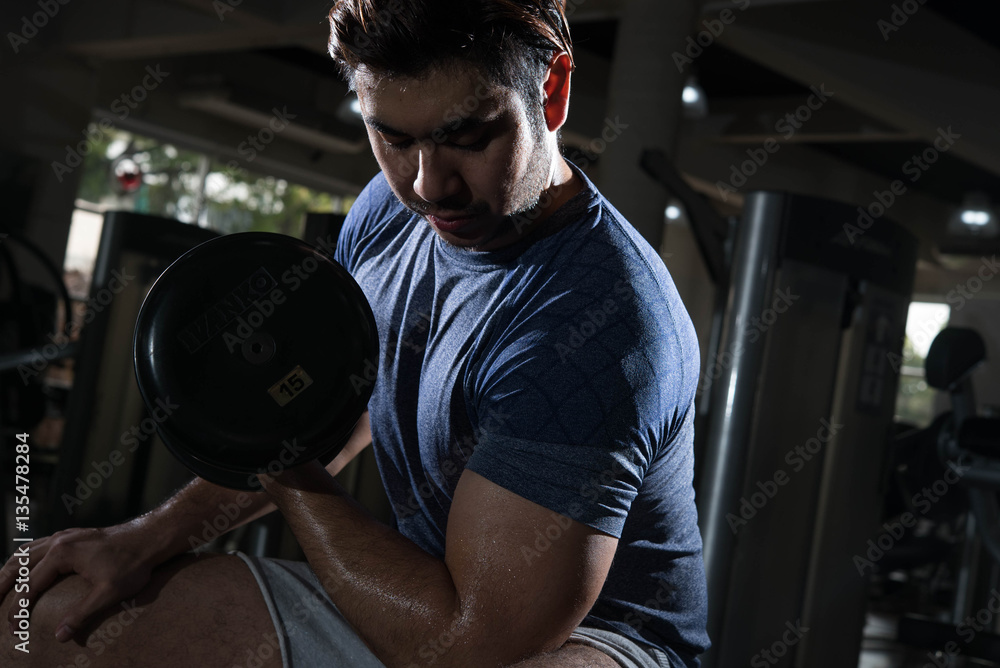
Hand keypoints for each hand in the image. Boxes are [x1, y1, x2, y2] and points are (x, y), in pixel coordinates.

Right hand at [0, 522, 158, 641]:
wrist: (151, 537)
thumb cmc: (133, 563)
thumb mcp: (109, 592)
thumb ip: (82, 613)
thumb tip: (60, 635)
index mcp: (61, 554)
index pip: (29, 586)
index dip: (17, 610)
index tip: (13, 629)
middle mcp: (57, 541)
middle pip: (17, 564)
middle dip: (0, 585)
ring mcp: (65, 536)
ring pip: (25, 552)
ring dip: (9, 570)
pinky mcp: (73, 536)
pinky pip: (38, 545)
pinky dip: (24, 558)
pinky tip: (24, 568)